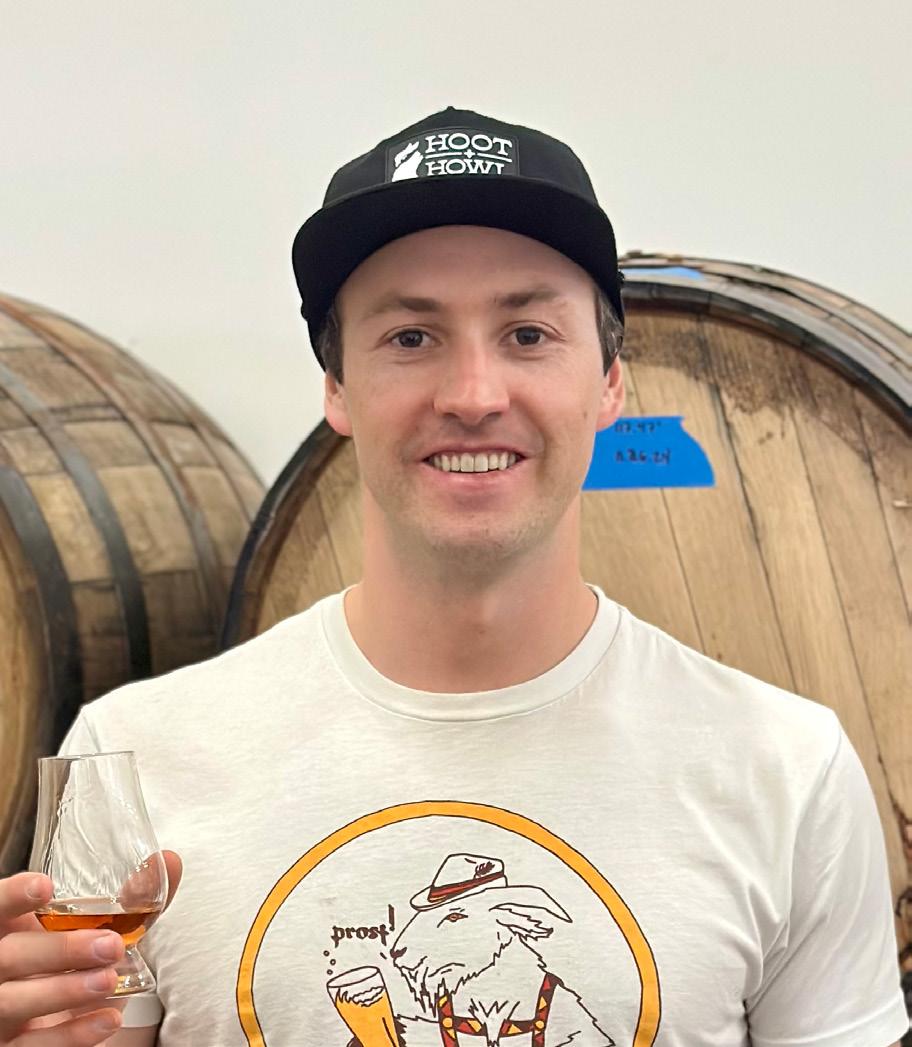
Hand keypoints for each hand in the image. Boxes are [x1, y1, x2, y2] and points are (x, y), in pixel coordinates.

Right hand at [0, 851, 181, 1044]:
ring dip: (63, 991)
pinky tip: (107, 1019)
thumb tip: (170, 861)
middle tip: (111, 945)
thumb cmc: (73, 963)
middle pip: (7, 956)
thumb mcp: (95, 930)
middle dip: (59, 950)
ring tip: (109, 980)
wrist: (63, 1020)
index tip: (45, 887)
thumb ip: (130, 900)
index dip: (12, 896)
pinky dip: (70, 1035)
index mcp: (9, 930)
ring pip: (11, 1003)